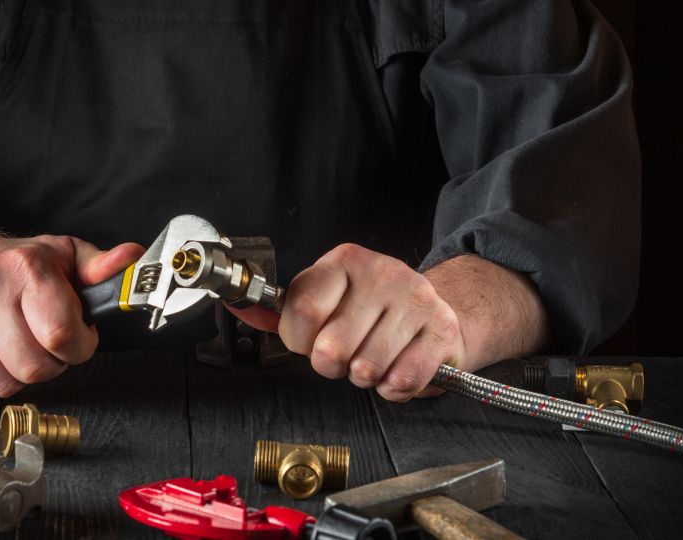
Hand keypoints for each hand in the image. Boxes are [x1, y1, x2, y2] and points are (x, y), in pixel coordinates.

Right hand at [0, 227, 142, 402]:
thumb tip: (133, 258)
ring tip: (19, 347)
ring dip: (21, 375)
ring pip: (5, 384)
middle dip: (52, 363)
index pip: (61, 334)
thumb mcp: (63, 257)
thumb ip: (100, 267)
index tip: (79, 337)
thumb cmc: (15, 266)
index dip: (80, 346)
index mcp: (25, 266)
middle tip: (48, 344)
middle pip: (34, 367)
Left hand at [278, 244, 464, 400]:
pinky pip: (401, 380)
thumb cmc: (371, 312)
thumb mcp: (327, 299)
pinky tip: (395, 370)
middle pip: (331, 348)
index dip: (298, 340)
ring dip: (364, 377)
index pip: (302, 310)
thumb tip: (241, 309)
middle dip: (332, 365)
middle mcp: (382, 273)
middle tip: (345, 355)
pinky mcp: (441, 329)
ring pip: (366, 368)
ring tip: (371, 359)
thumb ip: (286, 312)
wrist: (434, 311)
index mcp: (344, 262)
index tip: (307, 341)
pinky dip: (393, 389)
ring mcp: (416, 299)